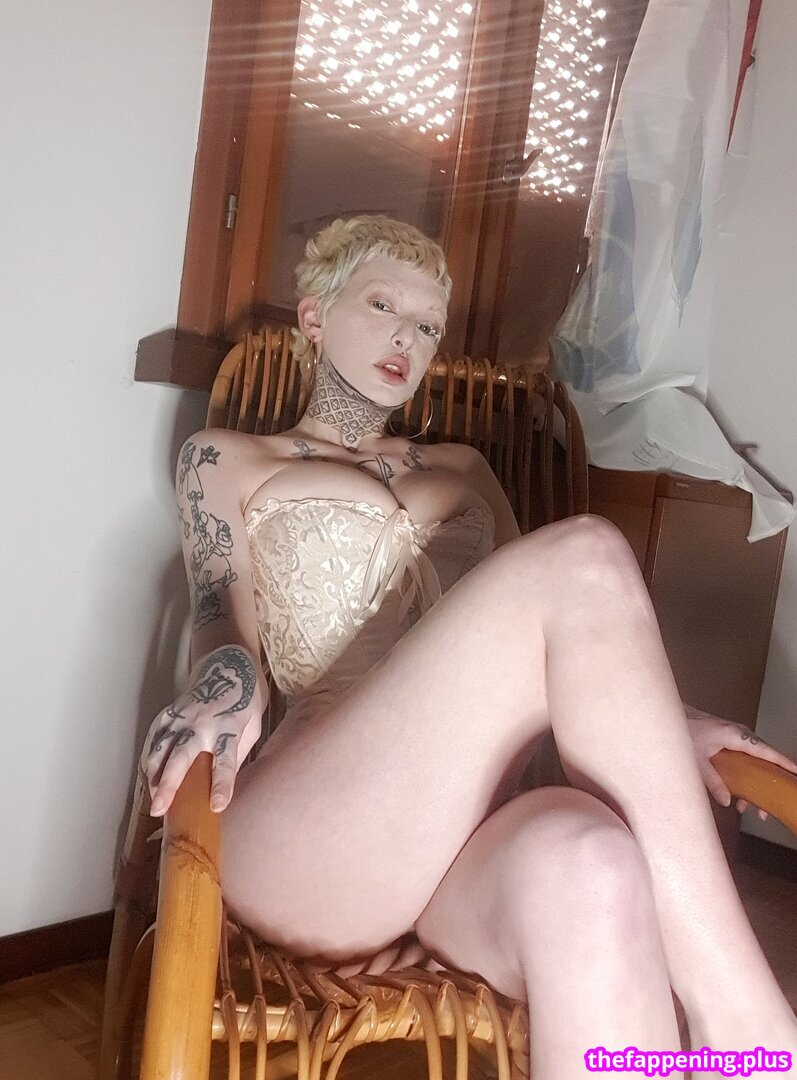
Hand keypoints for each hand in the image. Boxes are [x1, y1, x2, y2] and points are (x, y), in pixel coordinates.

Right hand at [141, 645, 264, 816]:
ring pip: (161, 748)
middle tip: (160, 808)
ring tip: (152, 799)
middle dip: (170, 784)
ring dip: (154, 775)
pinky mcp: (170, 713)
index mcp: (229, 726)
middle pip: (182, 756)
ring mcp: (183, 717)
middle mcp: (202, 722)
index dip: (221, 784)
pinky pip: (154, 737)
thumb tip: (225, 784)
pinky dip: (148, 757)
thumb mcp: (253, 726)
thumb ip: (238, 754)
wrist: (228, 665)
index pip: (226, 760)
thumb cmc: (245, 698)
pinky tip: (148, 776)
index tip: (217, 805)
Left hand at [683, 704, 796, 818]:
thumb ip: (712, 781)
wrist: (673, 717)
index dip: (782, 762)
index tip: (795, 772)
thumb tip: (726, 800)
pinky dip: (746, 775)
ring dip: (755, 782)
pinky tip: (738, 794)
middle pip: (764, 759)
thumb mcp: (697, 760)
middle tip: (766, 807)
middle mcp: (740, 734)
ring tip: (749, 806)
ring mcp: (736, 736)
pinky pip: (746, 758)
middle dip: (768, 783)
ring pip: (755, 760)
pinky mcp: (730, 740)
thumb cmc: (684, 730)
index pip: (765, 751)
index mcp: (735, 736)